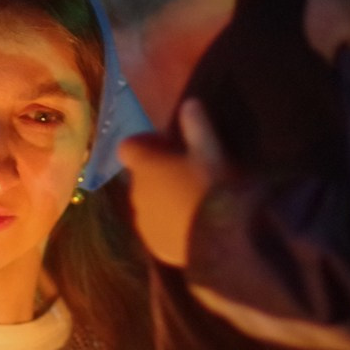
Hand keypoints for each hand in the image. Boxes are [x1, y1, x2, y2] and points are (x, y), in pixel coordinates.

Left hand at [117, 99, 225, 267]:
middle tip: (188, 174)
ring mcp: (142, 222)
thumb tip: (189, 103)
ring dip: (162, 200)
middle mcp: (135, 193)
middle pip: (140, 177)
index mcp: (145, 166)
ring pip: (147, 204)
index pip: (127, 147)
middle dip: (158, 173)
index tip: (169, 147)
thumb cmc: (214, 188)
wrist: (221, 242)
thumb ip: (197, 126)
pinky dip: (168, 225)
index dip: (145, 145)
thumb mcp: (212, 151)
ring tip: (193, 203)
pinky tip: (192, 226)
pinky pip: (156, 229)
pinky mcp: (153, 246)